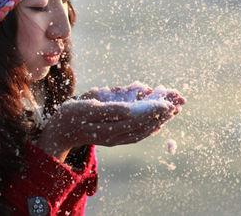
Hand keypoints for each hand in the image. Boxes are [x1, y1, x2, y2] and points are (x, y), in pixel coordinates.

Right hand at [36, 99, 177, 161]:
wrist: (61, 131)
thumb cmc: (72, 115)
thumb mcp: (86, 107)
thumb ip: (109, 109)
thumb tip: (130, 109)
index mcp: (110, 128)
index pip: (138, 118)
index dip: (154, 110)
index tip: (168, 101)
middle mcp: (117, 136)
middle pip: (145, 125)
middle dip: (162, 113)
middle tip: (179, 102)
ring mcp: (117, 138)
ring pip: (144, 130)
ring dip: (160, 120)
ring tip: (175, 109)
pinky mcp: (116, 138)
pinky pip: (137, 134)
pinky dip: (150, 127)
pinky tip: (159, 123)